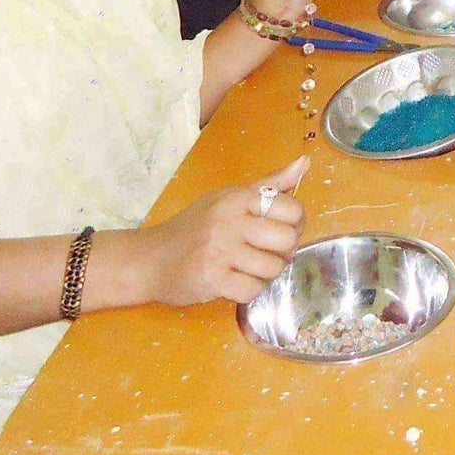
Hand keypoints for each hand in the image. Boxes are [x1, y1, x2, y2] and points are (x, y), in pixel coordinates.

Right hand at [138, 155, 308, 305]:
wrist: (150, 259)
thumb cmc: (193, 227)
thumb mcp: (229, 198)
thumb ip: (269, 185)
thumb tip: (304, 163)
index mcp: (238, 198)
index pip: (291, 209)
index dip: (295, 224)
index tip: (280, 231)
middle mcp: (230, 220)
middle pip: (287, 239)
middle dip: (283, 252)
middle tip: (267, 253)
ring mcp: (221, 250)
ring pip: (273, 268)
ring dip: (266, 274)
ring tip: (248, 268)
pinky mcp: (212, 278)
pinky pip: (253, 290)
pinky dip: (249, 291)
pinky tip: (235, 282)